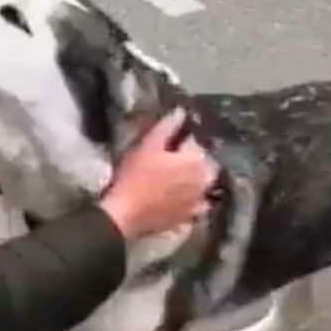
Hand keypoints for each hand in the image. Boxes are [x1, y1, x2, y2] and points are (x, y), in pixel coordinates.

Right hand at [100, 108, 216, 239]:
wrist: (126, 214)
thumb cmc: (136, 176)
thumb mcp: (148, 145)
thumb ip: (167, 126)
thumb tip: (181, 111)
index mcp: (196, 160)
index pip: (196, 143)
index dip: (183, 140)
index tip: (170, 142)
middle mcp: (204, 181)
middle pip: (204, 166)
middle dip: (193, 161)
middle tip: (174, 160)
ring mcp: (198, 202)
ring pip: (202, 186)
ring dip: (195, 181)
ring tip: (178, 179)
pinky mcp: (189, 218)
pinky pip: (197, 205)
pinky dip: (192, 200)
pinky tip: (180, 199)